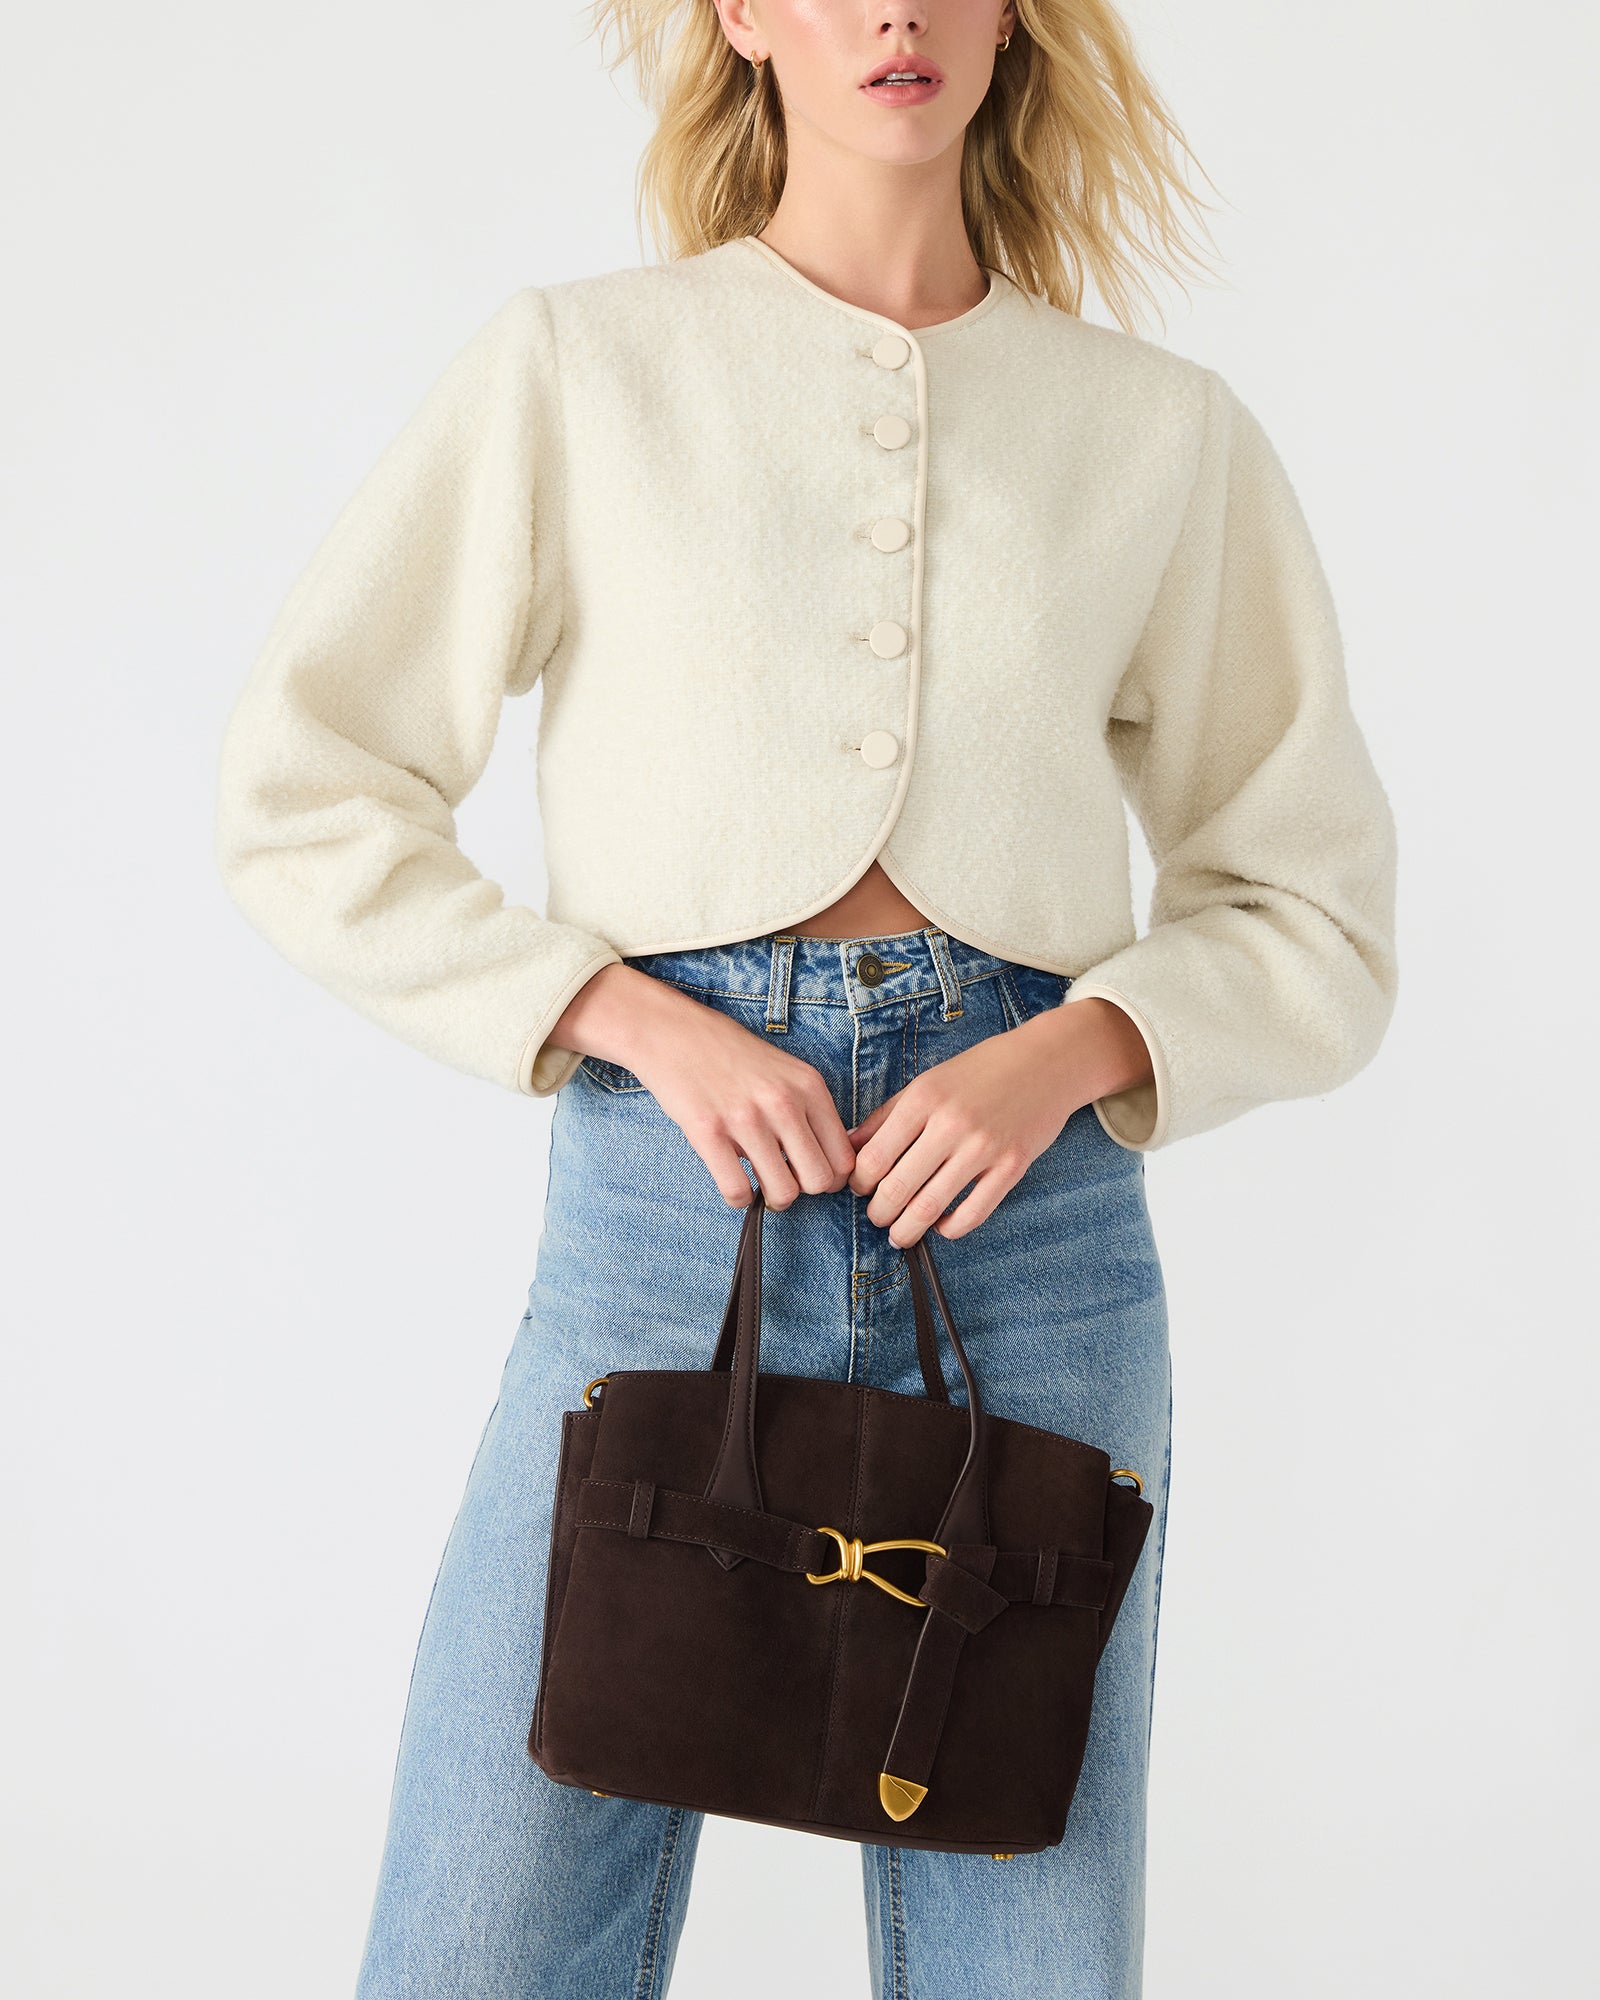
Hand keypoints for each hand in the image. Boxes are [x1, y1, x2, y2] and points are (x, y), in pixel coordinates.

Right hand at [547, 963, 856, 1209]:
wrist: (672, 1032)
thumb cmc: (730, 1055)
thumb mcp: (784, 1072)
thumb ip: (808, 1111)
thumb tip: (825, 1164)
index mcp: (809, 1086)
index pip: (843, 1157)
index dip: (830, 1177)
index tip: (809, 1175)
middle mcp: (783, 1102)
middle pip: (820, 1181)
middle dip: (803, 1190)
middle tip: (783, 1182)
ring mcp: (746, 1117)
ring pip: (784, 1193)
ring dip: (771, 1199)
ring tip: (759, 1184)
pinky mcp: (708, 1132)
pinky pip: (738, 1191)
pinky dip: (739, 1199)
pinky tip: (734, 1184)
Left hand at [846, 998, 1152, 1246]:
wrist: (1047, 1062)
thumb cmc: (982, 1070)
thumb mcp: (928, 1082)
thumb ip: (886, 1116)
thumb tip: (848, 1145)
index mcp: (924, 1100)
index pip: (875, 1158)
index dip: (859, 1183)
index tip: (858, 1189)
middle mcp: (951, 1125)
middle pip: (897, 1189)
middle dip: (879, 1213)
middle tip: (876, 1217)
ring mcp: (984, 1149)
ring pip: (930, 1208)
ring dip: (907, 1230)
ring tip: (899, 1234)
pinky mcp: (1012, 1168)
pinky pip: (973, 1214)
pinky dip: (949, 1228)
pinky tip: (940, 1225)